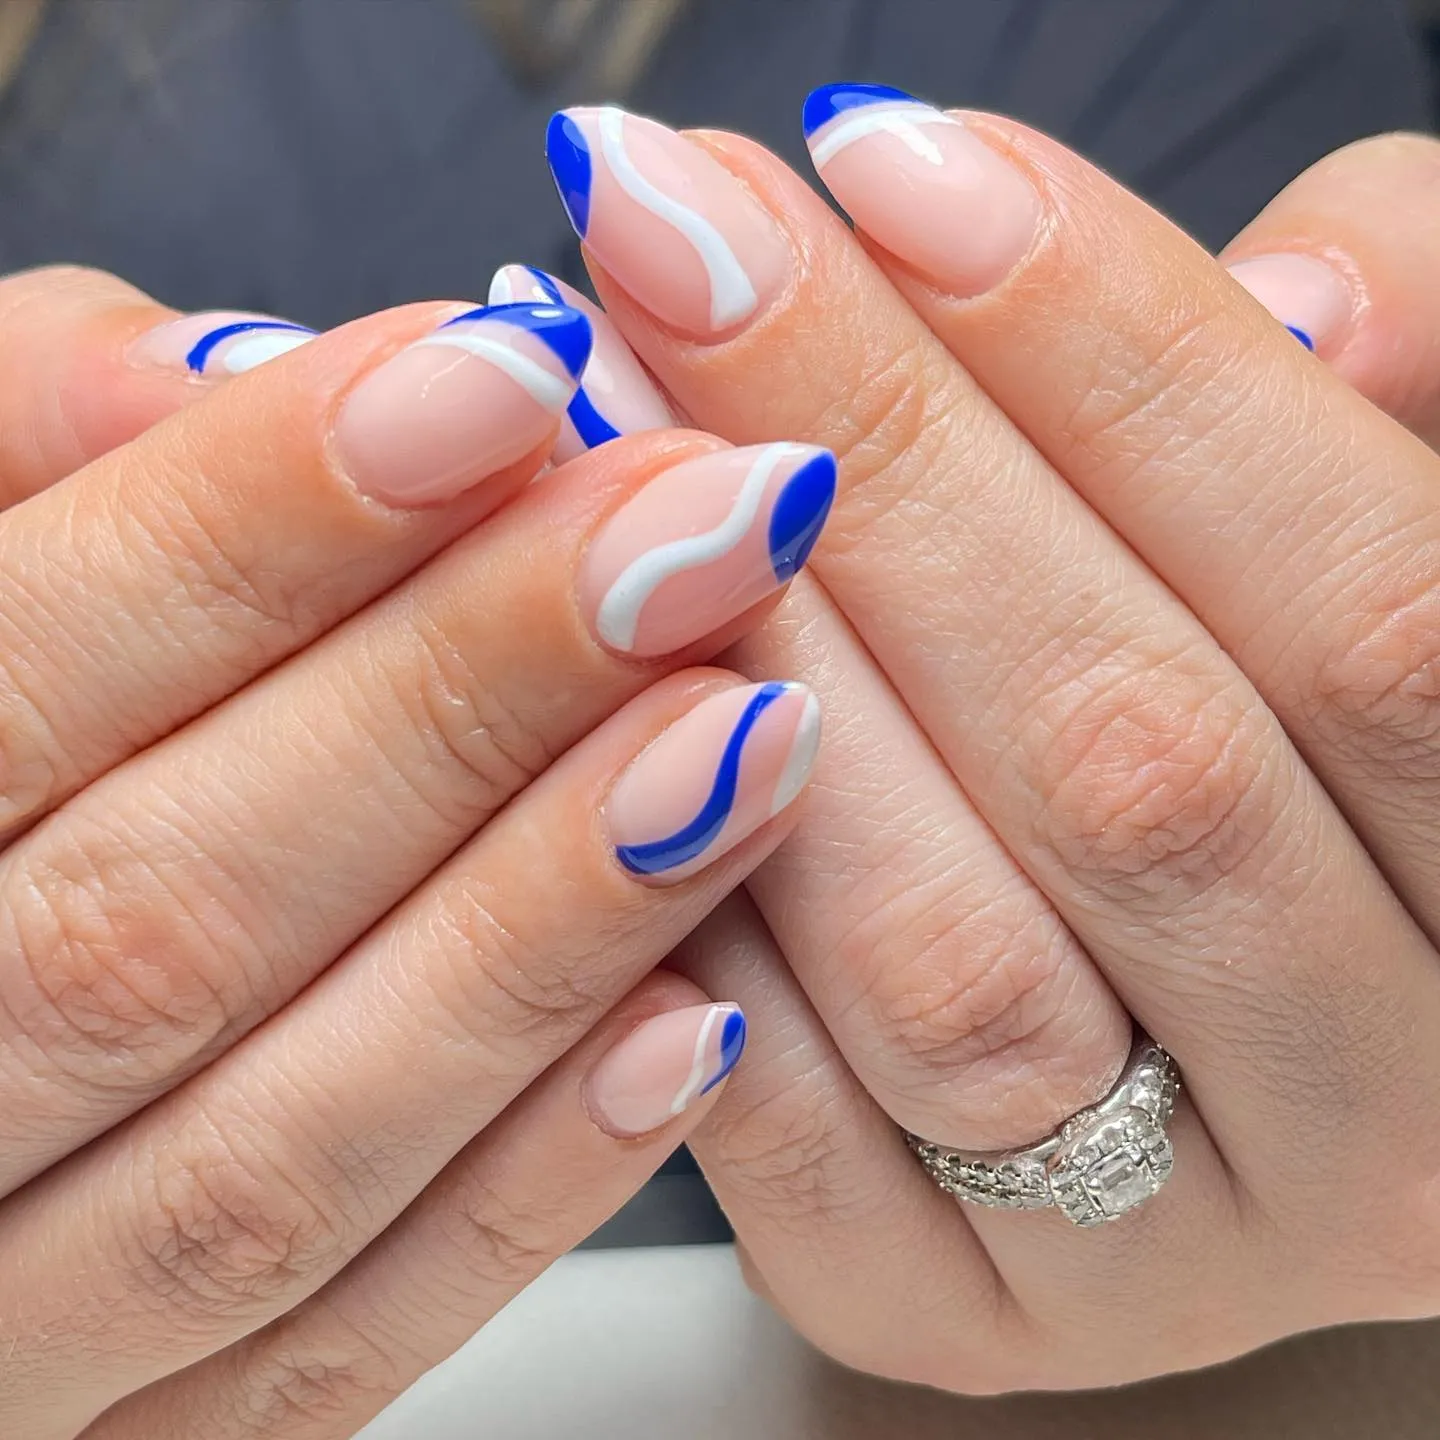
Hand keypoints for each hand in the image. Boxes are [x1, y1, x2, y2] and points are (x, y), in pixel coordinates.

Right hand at [0, 270, 835, 1436]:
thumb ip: (40, 438)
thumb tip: (237, 365)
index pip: (23, 671)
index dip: (270, 516)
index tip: (511, 379)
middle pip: (172, 915)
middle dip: (464, 704)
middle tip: (699, 534)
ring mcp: (16, 1308)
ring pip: (277, 1154)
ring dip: (540, 933)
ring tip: (748, 738)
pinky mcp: (158, 1408)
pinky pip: (346, 1337)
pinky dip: (528, 1182)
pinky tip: (698, 1015)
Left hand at [532, 97, 1439, 1390]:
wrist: (1214, 966)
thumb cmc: (1296, 686)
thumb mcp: (1411, 500)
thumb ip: (1418, 363)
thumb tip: (1292, 301)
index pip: (1370, 609)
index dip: (1116, 359)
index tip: (882, 162)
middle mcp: (1389, 1110)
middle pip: (1130, 771)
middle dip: (878, 458)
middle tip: (676, 238)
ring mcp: (1170, 1247)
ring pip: (955, 969)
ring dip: (752, 668)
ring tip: (607, 433)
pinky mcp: (961, 1311)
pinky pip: (792, 1124)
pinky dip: (676, 892)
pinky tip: (584, 681)